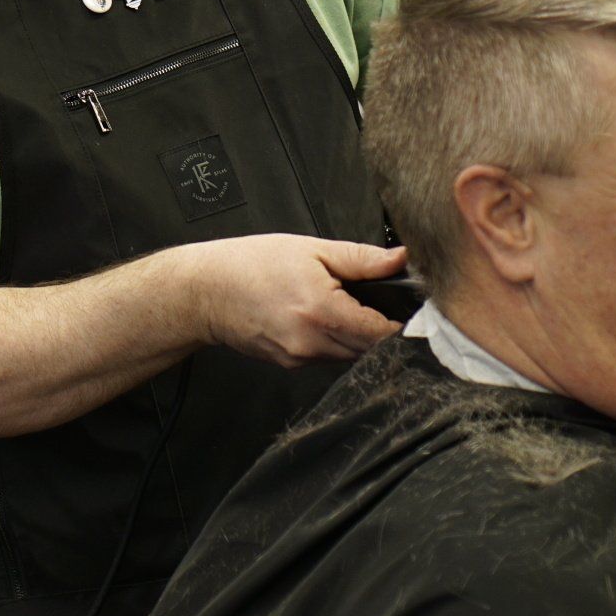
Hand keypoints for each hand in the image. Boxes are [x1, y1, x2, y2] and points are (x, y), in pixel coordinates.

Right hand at [186, 235, 406, 365]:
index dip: (403, 323)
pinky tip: (319, 319)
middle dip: (381, 330)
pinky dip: (333, 341)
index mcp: (323, 312)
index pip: (384, 334)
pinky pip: (327, 357)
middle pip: (371, 350)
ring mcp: (300, 358)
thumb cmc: (251, 265)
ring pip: (351, 356)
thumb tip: (401, 260)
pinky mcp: (290, 365)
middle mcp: (313, 343)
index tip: (410, 310)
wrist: (205, 291)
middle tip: (379, 304)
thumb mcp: (311, 250)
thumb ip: (361, 258)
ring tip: (344, 307)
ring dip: (357, 337)